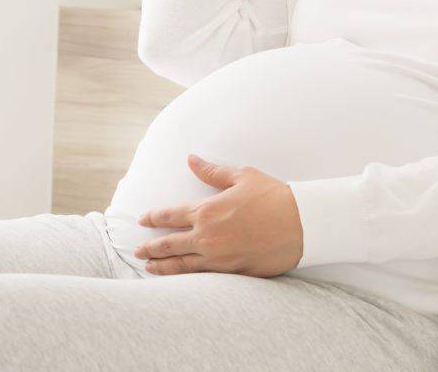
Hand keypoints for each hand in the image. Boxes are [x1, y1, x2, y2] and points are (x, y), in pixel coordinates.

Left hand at [132, 154, 304, 277]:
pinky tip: (179, 278)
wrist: (301, 224)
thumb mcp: (242, 176)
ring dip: (161, 266)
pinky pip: (201, 279)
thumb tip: (191, 159)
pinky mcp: (232, 273)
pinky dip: (185, 279)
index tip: (143, 219)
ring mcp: (218, 258)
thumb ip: (212, 171)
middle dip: (150, 247)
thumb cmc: (273, 197)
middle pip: (169, 244)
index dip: (153, 217)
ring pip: (181, 266)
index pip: (170, 215)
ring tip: (148, 267)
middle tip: (137, 249)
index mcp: (207, 211)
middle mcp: (207, 237)